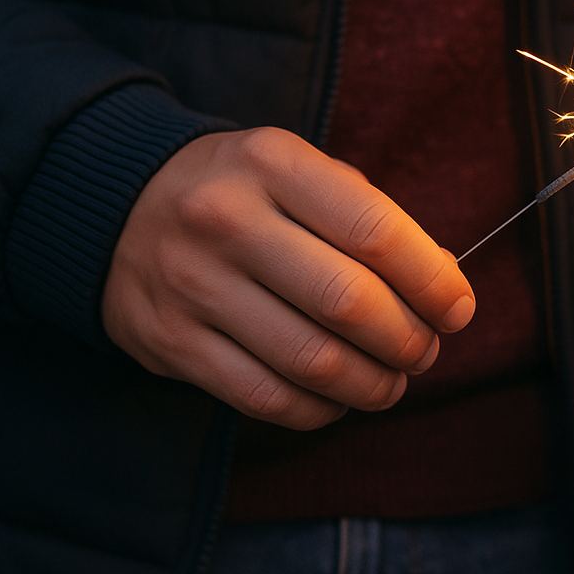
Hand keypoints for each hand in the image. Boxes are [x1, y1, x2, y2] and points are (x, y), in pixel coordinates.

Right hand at [101, 127, 474, 429]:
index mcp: (272, 163)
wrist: (117, 207)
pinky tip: (336, 398)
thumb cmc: (240, 193)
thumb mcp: (297, 171)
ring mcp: (193, 285)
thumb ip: (368, 218)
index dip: (433, 283)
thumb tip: (441, 287)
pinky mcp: (171, 343)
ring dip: (371, 385)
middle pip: (349, 303)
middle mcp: (226, 220)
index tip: (456, 310)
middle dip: (407, 341)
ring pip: (311, 361)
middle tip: (423, 351)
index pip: (376, 232)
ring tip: (389, 381)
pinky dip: (318, 410)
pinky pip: (265, 397)